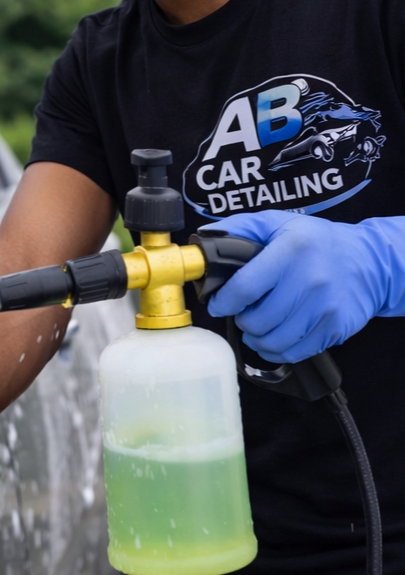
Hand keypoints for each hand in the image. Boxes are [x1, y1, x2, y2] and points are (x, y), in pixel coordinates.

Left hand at [206, 211, 404, 363]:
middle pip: (258, 320)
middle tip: (242, 313)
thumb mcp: (279, 222)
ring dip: (256, 338)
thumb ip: (241, 227)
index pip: (245, 287)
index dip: (224, 301)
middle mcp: (310, 279)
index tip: (217, 304)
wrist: (368, 261)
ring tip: (256, 326)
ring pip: (274, 341)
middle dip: (241, 320)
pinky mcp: (334, 328)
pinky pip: (294, 353)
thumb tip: (206, 239)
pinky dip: (276, 351)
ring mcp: (324, 307)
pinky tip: (273, 338)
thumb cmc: (315, 241)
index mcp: (292, 249)